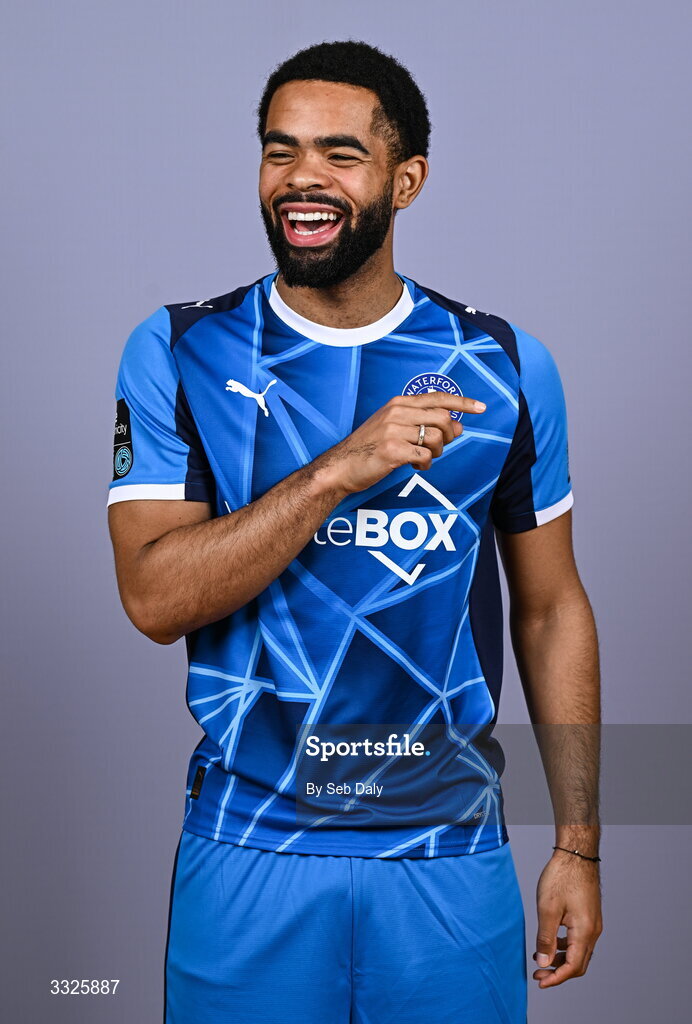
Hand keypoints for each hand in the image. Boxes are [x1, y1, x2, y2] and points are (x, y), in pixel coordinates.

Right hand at [314, 392, 485, 495]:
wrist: (341, 466)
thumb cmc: (369, 447)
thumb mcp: (393, 426)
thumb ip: (423, 422)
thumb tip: (458, 426)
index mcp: (399, 403)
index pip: (438, 398)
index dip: (463, 402)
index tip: (481, 407)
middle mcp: (397, 412)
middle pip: (443, 418)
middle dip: (449, 435)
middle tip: (439, 447)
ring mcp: (394, 431)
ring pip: (436, 439)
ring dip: (437, 453)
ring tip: (423, 458)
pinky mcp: (392, 451)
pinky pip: (426, 456)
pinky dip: (426, 464)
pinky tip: (415, 466)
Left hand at [533, 849, 602, 987]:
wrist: (576, 854)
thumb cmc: (562, 877)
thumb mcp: (548, 909)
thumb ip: (546, 939)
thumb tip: (544, 963)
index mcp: (584, 932)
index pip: (573, 967)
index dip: (556, 978)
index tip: (540, 982)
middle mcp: (593, 931)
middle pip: (579, 964)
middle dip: (558, 972)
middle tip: (538, 973)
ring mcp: (593, 923)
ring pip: (579, 952)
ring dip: (561, 959)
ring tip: (540, 958)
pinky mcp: (589, 915)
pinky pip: (579, 940)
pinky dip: (565, 946)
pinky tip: (551, 941)